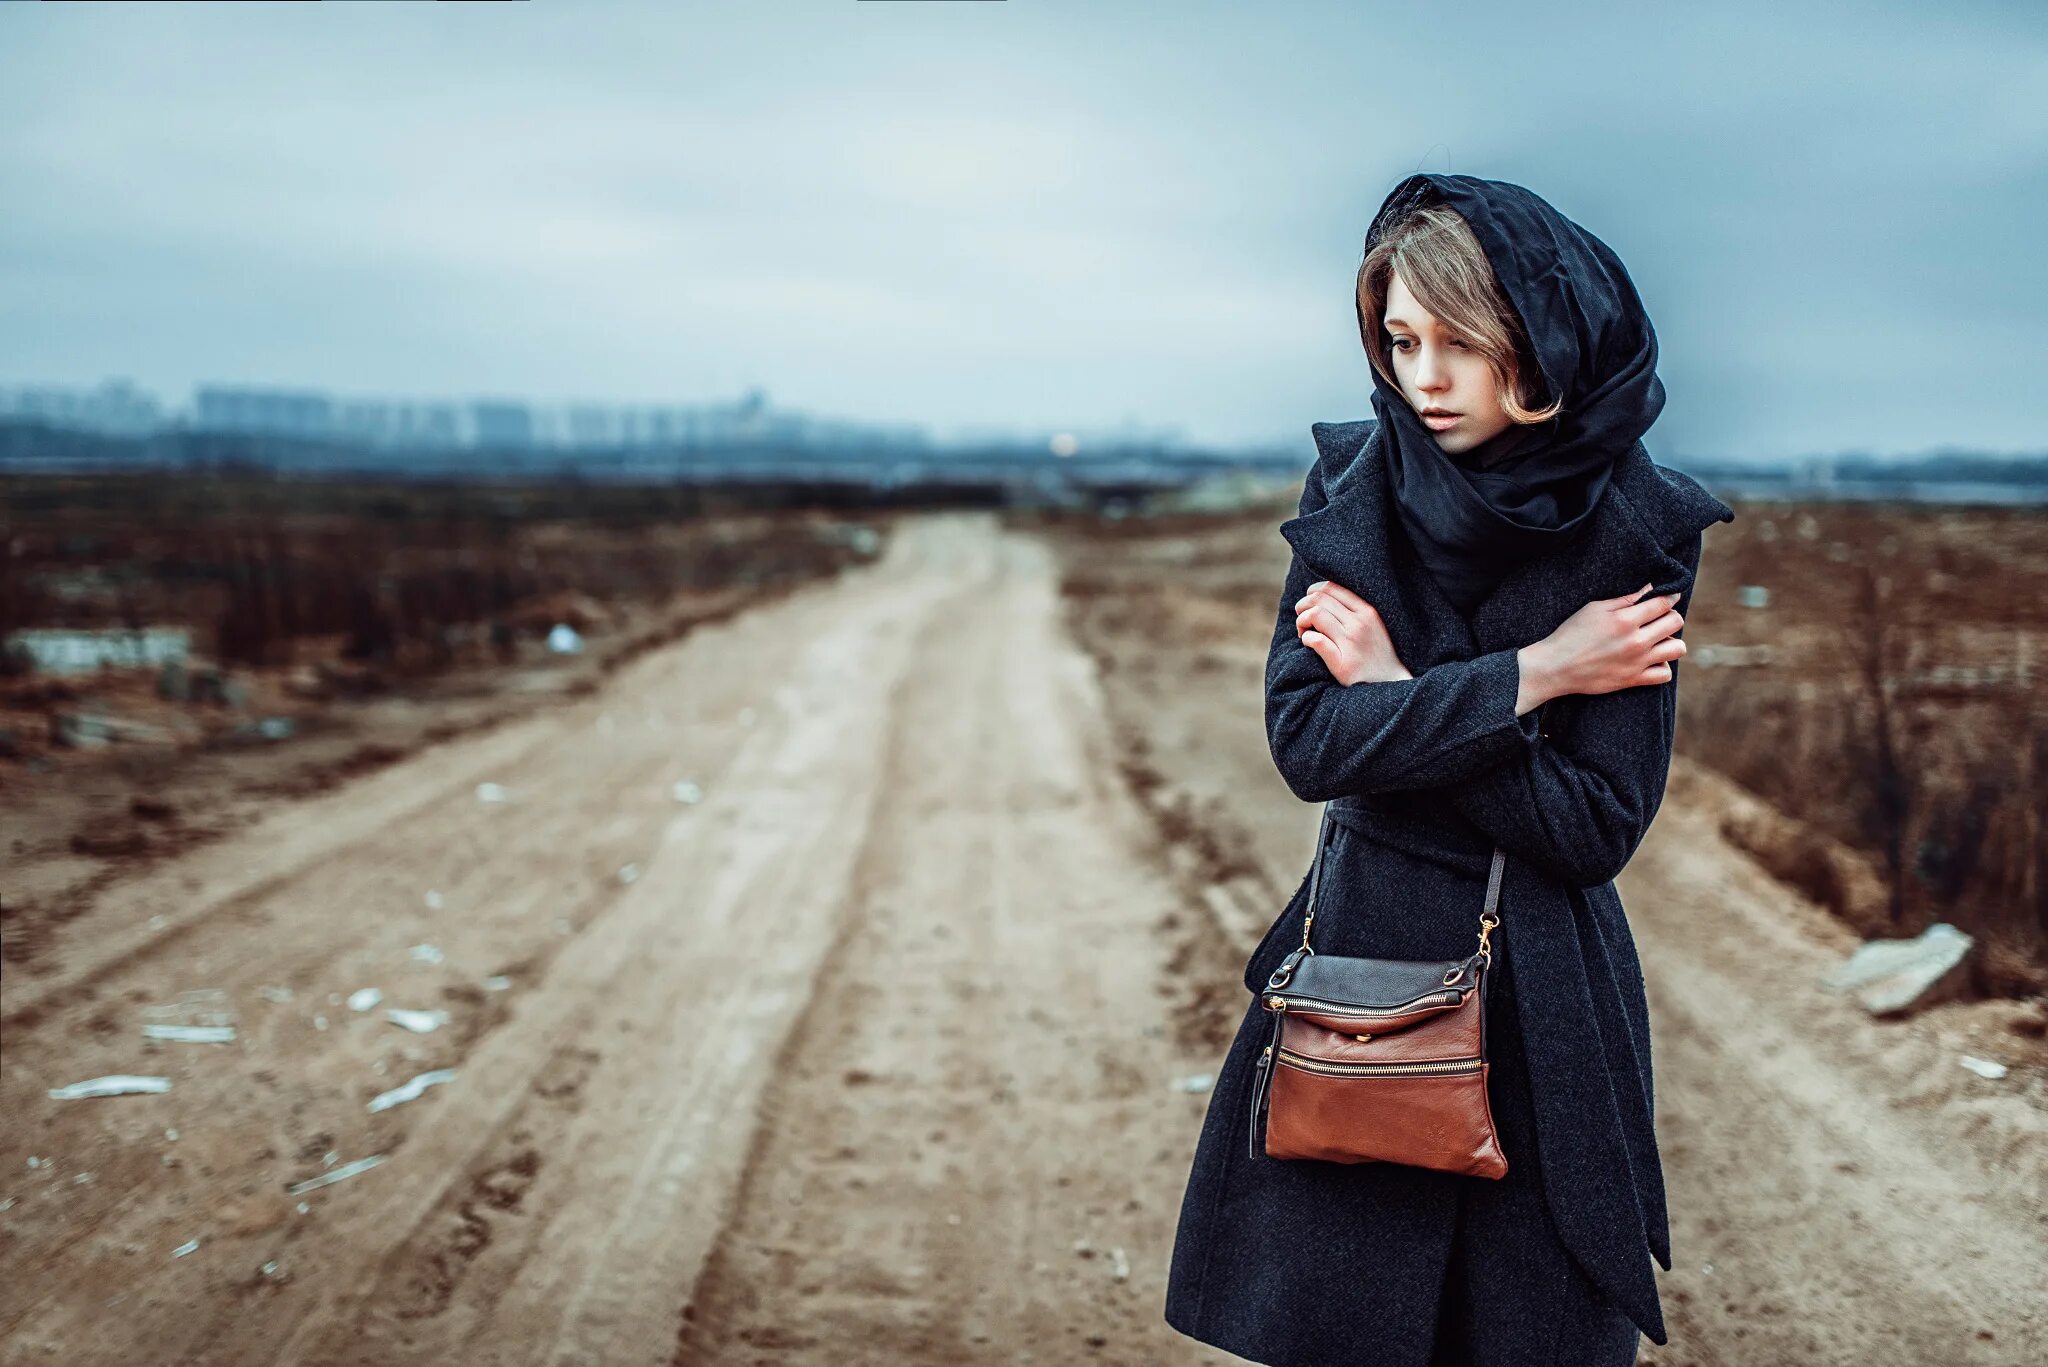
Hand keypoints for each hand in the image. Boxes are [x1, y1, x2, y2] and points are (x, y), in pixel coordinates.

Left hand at [1294, 579, 1411, 685]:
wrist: (1391, 684)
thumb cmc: (1376, 654)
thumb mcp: (1372, 625)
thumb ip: (1353, 610)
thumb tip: (1321, 595)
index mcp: (1367, 611)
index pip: (1331, 588)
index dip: (1313, 592)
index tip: (1310, 605)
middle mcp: (1359, 623)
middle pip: (1319, 599)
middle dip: (1303, 606)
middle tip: (1303, 620)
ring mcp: (1351, 643)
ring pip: (1315, 615)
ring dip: (1301, 621)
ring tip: (1303, 632)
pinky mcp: (1343, 663)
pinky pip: (1315, 640)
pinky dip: (1305, 639)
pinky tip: (1308, 643)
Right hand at [1519, 582, 1685, 703]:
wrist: (1555, 667)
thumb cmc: (1571, 634)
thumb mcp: (1594, 609)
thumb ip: (1624, 599)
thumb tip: (1650, 589)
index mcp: (1625, 620)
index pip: (1663, 603)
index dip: (1671, 595)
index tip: (1670, 595)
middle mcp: (1636, 641)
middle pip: (1675, 622)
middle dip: (1670, 616)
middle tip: (1658, 617)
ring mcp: (1637, 662)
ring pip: (1677, 648)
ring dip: (1670, 640)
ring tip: (1657, 639)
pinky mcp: (1633, 680)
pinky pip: (1665, 674)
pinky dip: (1662, 666)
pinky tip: (1651, 659)